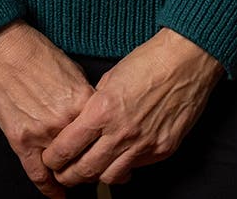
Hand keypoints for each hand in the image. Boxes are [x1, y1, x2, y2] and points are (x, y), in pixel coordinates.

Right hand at [0, 22, 95, 197]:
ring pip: (65, 169)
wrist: (3, 49)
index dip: (111, 150)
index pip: (105, 138)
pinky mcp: (20, 141)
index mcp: (83, 103)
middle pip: (88, 157)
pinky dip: (50, 188)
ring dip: (73, 175)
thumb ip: (86, 99)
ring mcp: (42, 134)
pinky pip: (38, 174)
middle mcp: (66, 122)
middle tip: (98, 170)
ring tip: (78, 177)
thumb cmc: (37, 54)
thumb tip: (97, 119)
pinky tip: (58, 195)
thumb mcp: (73, 72)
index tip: (116, 157)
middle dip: (94, 166)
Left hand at [40, 28, 220, 185]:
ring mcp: (143, 144)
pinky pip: (136, 168)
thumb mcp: (109, 79)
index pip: (66, 149)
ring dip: (96, 176)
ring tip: (91, 169)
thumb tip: (83, 125)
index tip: (50, 159)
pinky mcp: (162, 150)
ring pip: (109, 177)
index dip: (52, 159)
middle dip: (68, 176)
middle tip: (64, 174)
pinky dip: (123, 167)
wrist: (186, 60)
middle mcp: (121, 132)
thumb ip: (94, 107)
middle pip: (84, 170)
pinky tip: (120, 158)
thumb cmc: (147, 62)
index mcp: (102, 111)